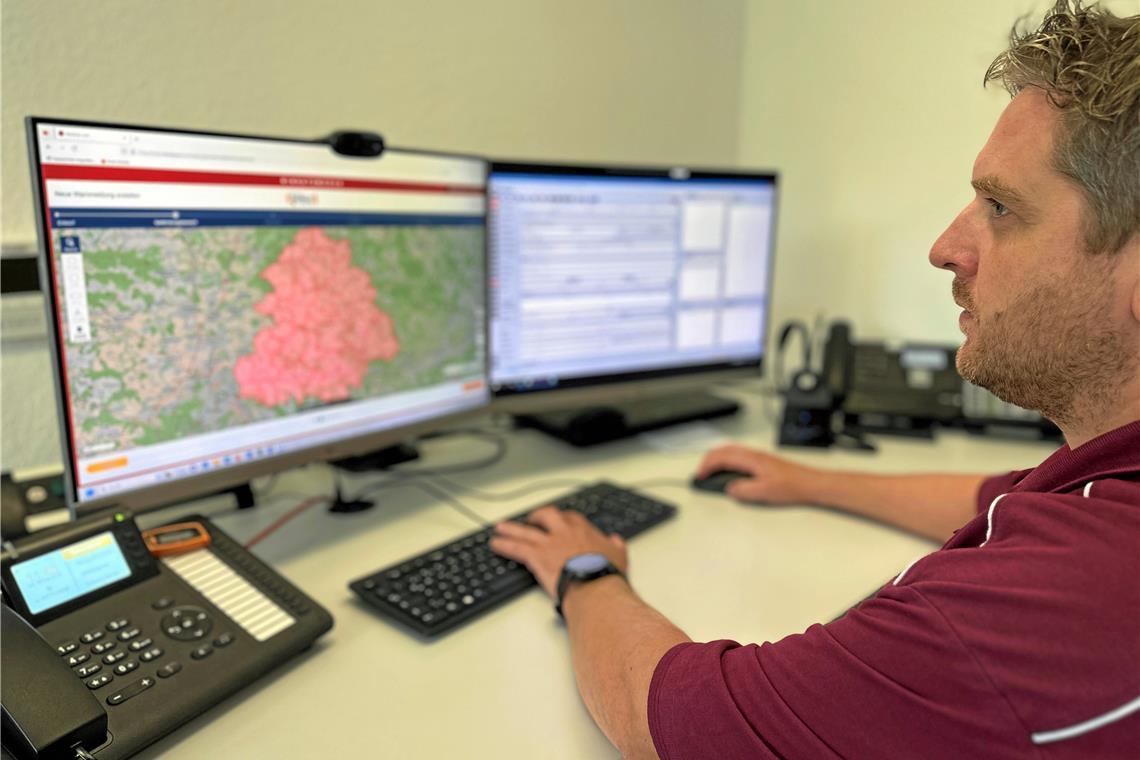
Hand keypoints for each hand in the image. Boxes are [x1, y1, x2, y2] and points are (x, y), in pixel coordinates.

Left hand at [490, 507, 628, 598]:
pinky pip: (517, 547)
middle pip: (545, 515)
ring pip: (525, 531)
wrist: (595, 585)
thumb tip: (616, 541)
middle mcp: (564, 531)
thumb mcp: (619, 555)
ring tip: (500, 528)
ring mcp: (549, 543)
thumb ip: (616, 545)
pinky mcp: (537, 556)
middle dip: (535, 516)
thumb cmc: (606, 572)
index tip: (557, 521)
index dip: (561, 518)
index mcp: (583, 530)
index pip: (569, 517)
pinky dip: (505, 545)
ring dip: (511, 528)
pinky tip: (496, 544)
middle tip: (529, 520)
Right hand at [697, 444, 818, 504]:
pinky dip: (726, 459)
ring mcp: (758, 457)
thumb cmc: (793, 486)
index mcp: (752, 459)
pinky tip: (728, 469)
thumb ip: (743, 490)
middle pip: (723, 450)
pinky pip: (738, 455)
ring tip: (710, 469)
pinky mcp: (763, 461)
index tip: (700, 476)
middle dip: (708, 460)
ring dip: (717, 458)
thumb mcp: (764, 492)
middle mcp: (754, 455)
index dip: (707, 466)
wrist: (811, 484)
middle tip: (701, 473)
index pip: (722, 457)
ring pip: (730, 451)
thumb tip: (730, 489)